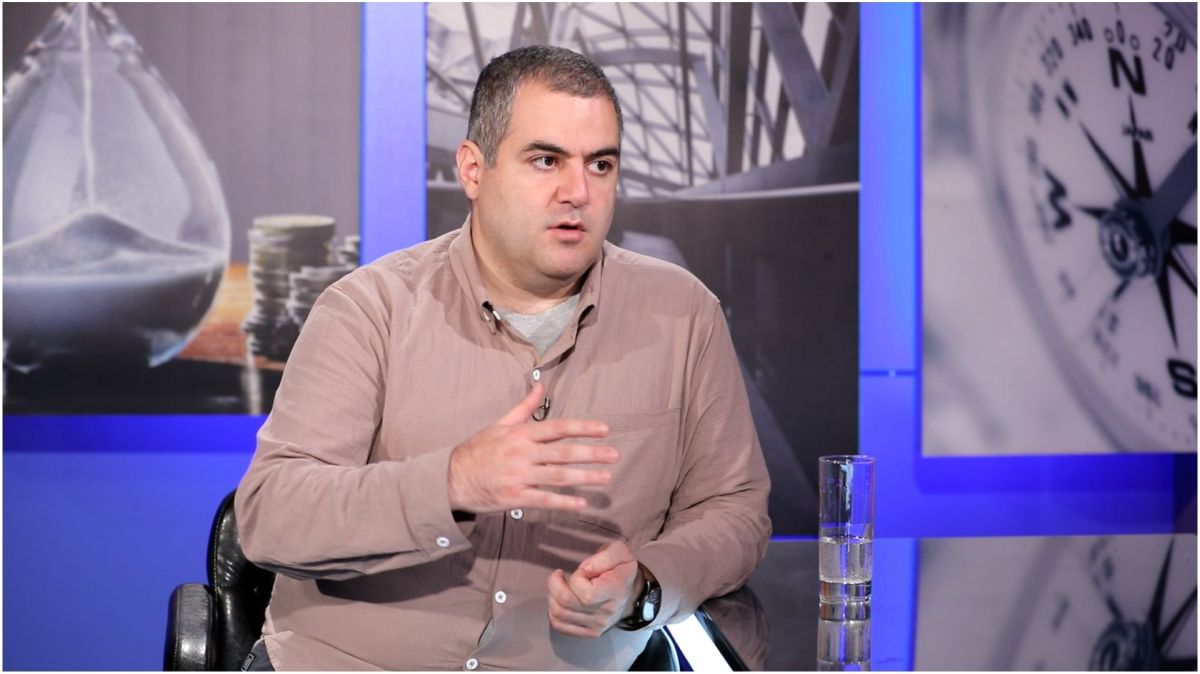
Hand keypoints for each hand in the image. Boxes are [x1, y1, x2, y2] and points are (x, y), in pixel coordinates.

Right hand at [447, 383, 616, 512]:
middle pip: (563, 452)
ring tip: (606, 477)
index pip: (557, 427)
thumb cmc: (479, 449)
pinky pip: (544, 500)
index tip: (604, 429)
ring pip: (557, 476)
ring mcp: (518, 476)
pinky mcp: (515, 498)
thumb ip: (524, 407)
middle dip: (591, 454)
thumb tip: (540, 385)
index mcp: (520, 434)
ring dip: (584, 477)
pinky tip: (582, 503)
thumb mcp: (500, 424)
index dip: (582, 427)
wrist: (452, 478)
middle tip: (614, 455)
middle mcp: (522, 454)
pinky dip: (564, 502)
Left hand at [547, 541, 640, 637]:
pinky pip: (560, 625)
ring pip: (559, 615)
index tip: (581, 570)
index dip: (576, 578)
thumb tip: (586, 570)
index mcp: (615, 590)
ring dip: (552, 597)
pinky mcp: (589, 632)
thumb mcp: (619, 551)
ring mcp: (598, 625)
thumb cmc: (620, 568)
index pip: (587, 594)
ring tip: (559, 586)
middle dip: (556, 585)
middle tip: (560, 575)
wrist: (630, 591)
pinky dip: (553, 612)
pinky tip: (560, 600)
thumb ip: (605, 556)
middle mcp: (606, 612)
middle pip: (567, 604)